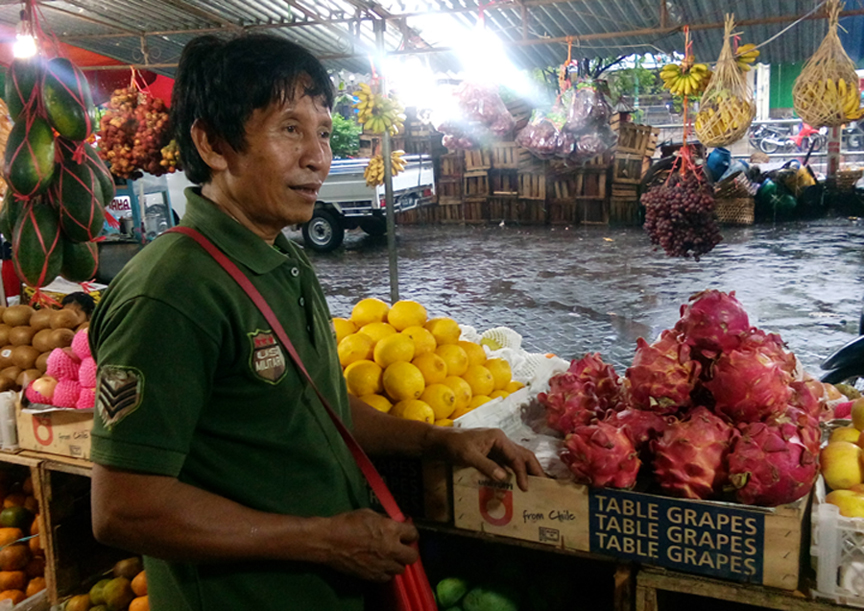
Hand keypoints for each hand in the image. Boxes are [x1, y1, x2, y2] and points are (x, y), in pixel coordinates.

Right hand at [319, 509, 418, 581]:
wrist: (328, 541)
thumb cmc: (347, 523)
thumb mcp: (369, 514)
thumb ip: (385, 520)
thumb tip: (393, 524)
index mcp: (391, 530)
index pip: (413, 534)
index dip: (410, 533)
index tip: (406, 533)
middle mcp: (391, 549)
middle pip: (412, 556)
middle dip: (408, 551)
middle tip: (401, 547)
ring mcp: (383, 565)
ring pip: (400, 569)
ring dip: (396, 562)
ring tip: (388, 557)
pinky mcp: (373, 576)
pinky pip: (387, 577)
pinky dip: (385, 572)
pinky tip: (379, 565)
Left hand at [427, 427, 544, 491]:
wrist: (439, 442)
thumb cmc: (453, 445)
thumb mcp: (468, 456)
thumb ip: (486, 466)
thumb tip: (504, 478)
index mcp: (498, 438)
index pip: (516, 456)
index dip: (523, 472)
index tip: (525, 488)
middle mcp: (501, 441)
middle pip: (523, 454)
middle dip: (533, 469)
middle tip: (543, 484)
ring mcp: (496, 447)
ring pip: (516, 458)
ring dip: (525, 471)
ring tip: (534, 485)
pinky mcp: (490, 454)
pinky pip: (506, 463)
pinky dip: (514, 472)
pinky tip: (516, 483)